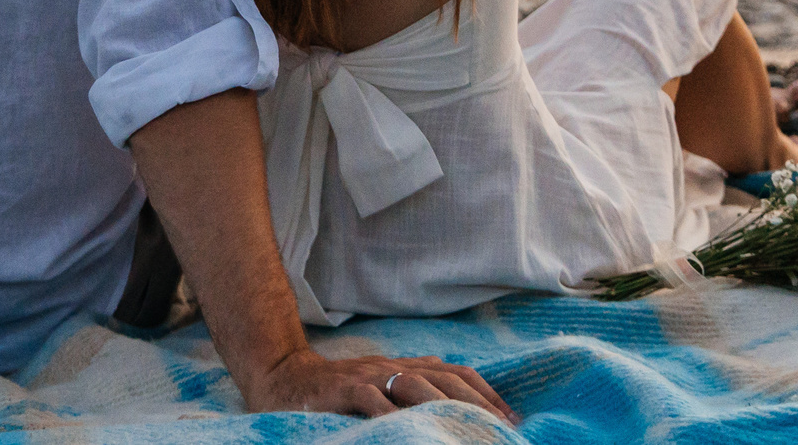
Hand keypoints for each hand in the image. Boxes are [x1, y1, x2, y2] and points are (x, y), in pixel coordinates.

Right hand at [240, 346, 514, 422]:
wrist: (285, 377)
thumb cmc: (338, 390)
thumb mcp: (381, 385)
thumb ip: (414, 387)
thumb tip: (457, 402)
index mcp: (407, 367)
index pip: (457, 374)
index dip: (487, 394)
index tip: (512, 418)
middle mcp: (393, 368)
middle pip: (446, 380)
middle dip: (477, 404)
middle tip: (500, 429)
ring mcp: (369, 377)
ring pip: (416, 386)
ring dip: (445, 409)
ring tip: (467, 430)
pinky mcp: (344, 390)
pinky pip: (373, 401)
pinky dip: (393, 415)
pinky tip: (408, 431)